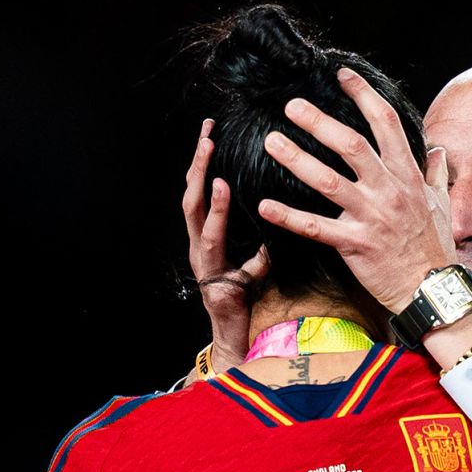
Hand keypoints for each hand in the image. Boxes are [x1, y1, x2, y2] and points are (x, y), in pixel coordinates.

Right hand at [184, 118, 269, 373]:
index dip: (206, 164)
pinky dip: (216, 215)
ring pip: (194, 213)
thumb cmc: (243, 301)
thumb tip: (279, 224)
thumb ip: (261, 247)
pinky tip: (222, 192)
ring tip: (211, 155)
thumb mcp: (256, 267)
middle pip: (192, 194)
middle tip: (207, 132)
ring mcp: (200, 259)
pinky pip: (211, 239)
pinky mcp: (208, 272)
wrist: (234, 339)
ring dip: (202, 182)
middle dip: (198, 163)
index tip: (211, 132)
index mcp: (206, 238)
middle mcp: (198, 244)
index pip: (203, 192)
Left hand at [256, 67, 454, 312]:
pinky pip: (316, 227)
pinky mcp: (355, 244)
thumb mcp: (441, 205)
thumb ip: (435, 174)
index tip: (343, 75)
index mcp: (408, 176)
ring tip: (271, 142)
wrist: (432, 290)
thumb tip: (438, 149)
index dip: (364, 96)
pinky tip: (264, 206)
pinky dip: (289, 217)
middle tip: (291, 105)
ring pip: (329, 181)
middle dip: (320, 122)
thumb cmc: (434, 248)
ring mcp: (372, 217)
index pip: (386, 124)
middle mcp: (389, 191)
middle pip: (351, 145)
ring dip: (297, 159)